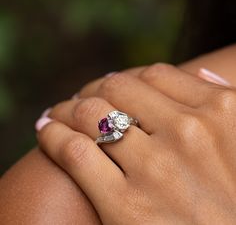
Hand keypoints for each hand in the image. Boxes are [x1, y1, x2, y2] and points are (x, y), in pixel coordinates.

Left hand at [37, 64, 235, 223]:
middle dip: (94, 89)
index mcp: (223, 113)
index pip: (155, 76)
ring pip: (90, 114)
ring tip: (59, 112)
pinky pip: (75, 152)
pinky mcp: (126, 208)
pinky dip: (53, 135)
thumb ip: (226, 104)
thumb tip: (204, 73)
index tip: (113, 87)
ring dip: (68, 108)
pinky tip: (46, 130)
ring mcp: (157, 169)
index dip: (129, 78)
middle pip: (118, 88)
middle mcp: (190, 133)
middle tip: (82, 98)